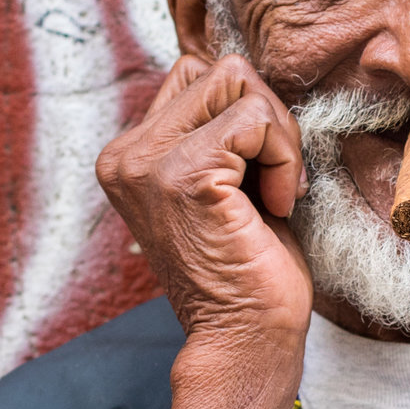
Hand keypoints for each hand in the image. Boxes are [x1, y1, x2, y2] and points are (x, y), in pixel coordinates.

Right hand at [97, 55, 311, 355]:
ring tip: (273, 194)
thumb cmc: (249, 269)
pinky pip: (255, 117)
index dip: (247, 115)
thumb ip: (221, 130)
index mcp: (130, 156)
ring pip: (237, 81)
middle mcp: (126, 156)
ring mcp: (148, 164)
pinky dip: (283, 156)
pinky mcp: (183, 176)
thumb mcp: (226, 182)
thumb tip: (253, 76)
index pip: (197, 76)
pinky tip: (276, 204)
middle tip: (274, 182)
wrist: (246, 338)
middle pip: (218, 70)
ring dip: (278, 135)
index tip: (258, 176)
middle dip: (267, 117)